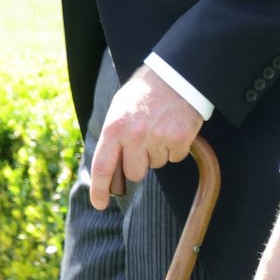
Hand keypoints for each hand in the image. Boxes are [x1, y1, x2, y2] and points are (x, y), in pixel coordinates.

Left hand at [88, 67, 203, 209]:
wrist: (175, 75)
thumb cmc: (144, 93)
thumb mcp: (119, 110)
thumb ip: (114, 138)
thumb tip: (111, 169)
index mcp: (114, 128)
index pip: (103, 167)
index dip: (100, 190)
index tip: (99, 204)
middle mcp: (135, 136)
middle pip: (135, 173)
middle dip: (139, 164)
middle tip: (144, 143)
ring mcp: (158, 138)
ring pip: (157, 165)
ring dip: (158, 152)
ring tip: (159, 127)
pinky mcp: (180, 139)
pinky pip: (175, 157)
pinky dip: (176, 146)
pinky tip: (173, 127)